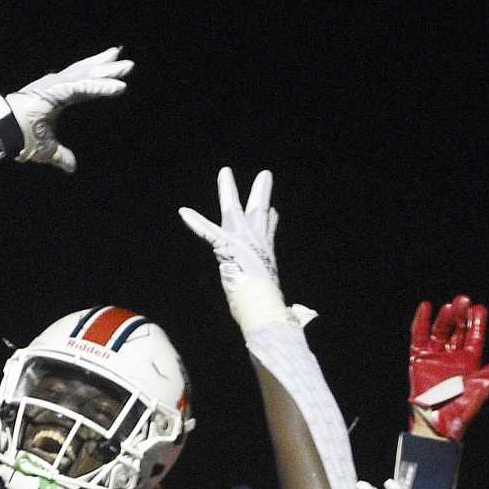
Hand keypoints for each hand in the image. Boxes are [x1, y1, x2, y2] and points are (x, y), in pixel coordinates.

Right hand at [4, 46, 133, 173]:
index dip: (98, 79)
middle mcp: (56, 85)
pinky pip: (83, 87)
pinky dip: (101, 86)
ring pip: (87, 75)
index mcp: (55, 95)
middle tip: (127, 62)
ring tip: (128, 67)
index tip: (115, 76)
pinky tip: (118, 86)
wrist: (3, 133)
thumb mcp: (47, 149)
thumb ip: (61, 155)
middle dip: (106, 66)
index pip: (82, 84)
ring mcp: (55, 84)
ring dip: (108, 72)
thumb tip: (72, 167)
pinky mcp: (56, 89)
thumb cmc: (20, 137)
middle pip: (86, 72)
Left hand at [178, 167, 314, 333]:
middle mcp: (258, 246)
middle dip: (261, 194)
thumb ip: (294, 311)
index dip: (271, 220)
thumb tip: (304, 317)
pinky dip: (196, 223)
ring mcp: (244, 244)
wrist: (266, 314)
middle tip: (265, 174)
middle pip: (260, 214)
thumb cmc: (272, 316)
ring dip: (228, 192)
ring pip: (234, 212)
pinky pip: (208, 232)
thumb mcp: (281, 307)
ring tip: (225, 172)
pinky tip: (184, 212)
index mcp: (266, 259)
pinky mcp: (229, 248)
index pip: (269, 234)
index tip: (273, 210)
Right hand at [408, 295, 488, 440]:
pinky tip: (426, 308)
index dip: (476, 322)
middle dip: (460, 315)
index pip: (473, 336)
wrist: (438, 419)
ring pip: (439, 331)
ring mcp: (435, 356)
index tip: (479, 308)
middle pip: (457, 329)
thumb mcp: (485, 382)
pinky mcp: (419, 359)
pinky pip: (418, 337)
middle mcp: (452, 356)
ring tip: (449, 307)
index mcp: (469, 361)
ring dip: (445, 318)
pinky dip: (421, 322)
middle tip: (463, 301)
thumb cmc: (463, 406)